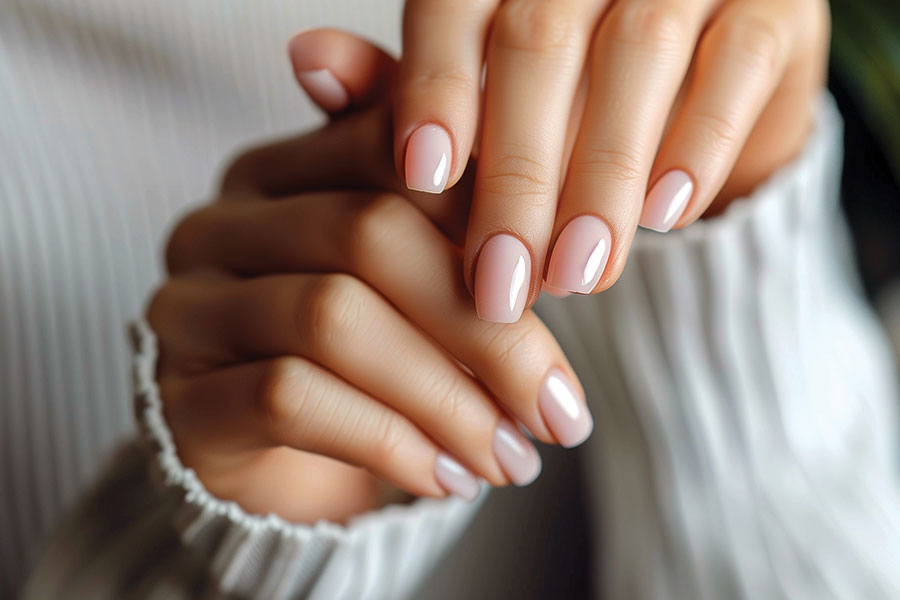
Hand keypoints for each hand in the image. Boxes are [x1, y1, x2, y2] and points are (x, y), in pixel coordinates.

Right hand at [148, 54, 590, 523]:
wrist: (282, 466)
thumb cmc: (367, 361)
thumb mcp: (418, 289)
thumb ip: (463, 236)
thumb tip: (563, 242)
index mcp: (282, 171)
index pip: (390, 150)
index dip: (485, 213)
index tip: (564, 289)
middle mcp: (222, 224)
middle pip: (368, 235)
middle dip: (485, 329)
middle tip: (559, 407)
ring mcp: (191, 308)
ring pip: (333, 319)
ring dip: (446, 399)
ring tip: (513, 456)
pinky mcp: (183, 397)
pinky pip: (292, 399)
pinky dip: (389, 442)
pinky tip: (448, 478)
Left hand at [393, 0, 829, 317]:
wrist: (695, 86)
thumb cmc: (563, 93)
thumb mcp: (479, 92)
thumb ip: (405, 82)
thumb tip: (305, 58)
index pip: (458, 2)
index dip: (435, 85)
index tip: (422, 178)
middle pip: (541, 39)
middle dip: (519, 172)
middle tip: (502, 281)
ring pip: (638, 54)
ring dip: (602, 177)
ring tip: (576, 274)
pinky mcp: (770, 7)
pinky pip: (735, 67)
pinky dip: (696, 145)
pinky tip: (662, 217)